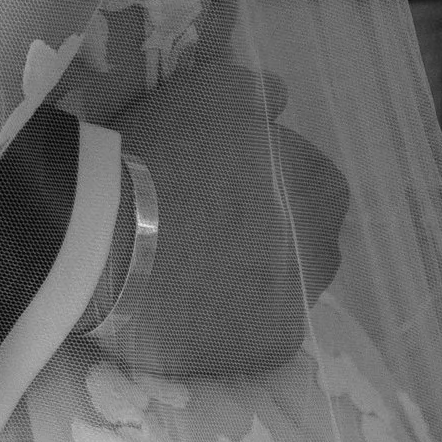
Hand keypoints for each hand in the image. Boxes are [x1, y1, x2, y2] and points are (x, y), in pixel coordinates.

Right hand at [96, 60, 347, 378]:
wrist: (115, 235)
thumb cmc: (171, 152)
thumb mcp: (217, 88)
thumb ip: (259, 92)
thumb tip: (278, 98)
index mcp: (323, 188)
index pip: (308, 178)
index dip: (266, 174)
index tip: (221, 173)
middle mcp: (325, 253)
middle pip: (301, 237)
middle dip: (267, 228)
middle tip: (203, 218)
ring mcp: (296, 308)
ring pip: (278, 288)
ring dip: (248, 275)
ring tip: (186, 262)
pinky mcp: (261, 354)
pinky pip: (249, 331)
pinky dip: (225, 318)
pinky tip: (182, 301)